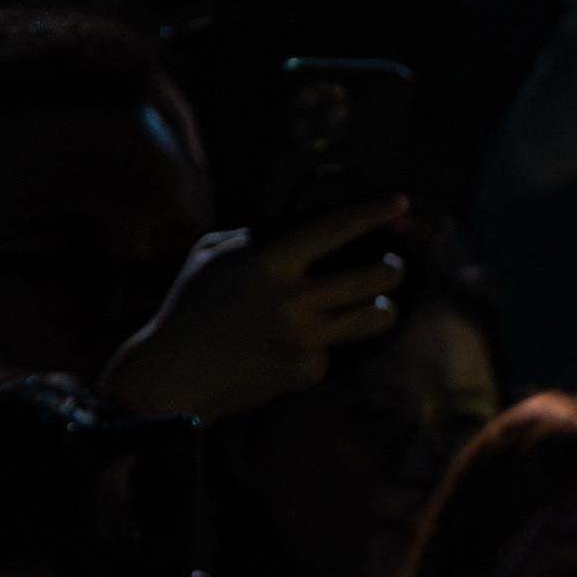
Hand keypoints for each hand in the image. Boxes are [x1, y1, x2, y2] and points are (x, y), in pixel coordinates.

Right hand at [101, 200, 409, 421]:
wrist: (177, 374)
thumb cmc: (191, 306)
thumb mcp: (213, 254)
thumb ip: (258, 237)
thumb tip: (305, 228)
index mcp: (269, 261)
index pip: (334, 229)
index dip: (371, 214)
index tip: (400, 202)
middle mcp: (293, 299)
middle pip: (371, 279)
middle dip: (392, 270)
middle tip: (393, 269)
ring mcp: (305, 339)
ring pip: (372, 320)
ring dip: (383, 310)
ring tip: (378, 306)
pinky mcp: (308, 372)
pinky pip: (336, 350)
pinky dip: (326, 343)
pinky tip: (300, 346)